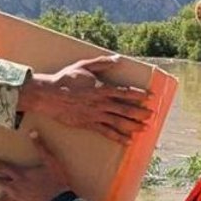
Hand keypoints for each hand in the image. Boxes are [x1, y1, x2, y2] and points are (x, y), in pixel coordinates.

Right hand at [17, 56, 152, 142]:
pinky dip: (118, 137)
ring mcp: (95, 115)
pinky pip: (106, 132)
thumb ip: (102, 63)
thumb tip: (118, 59)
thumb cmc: (65, 79)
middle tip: (151, 115)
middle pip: (125, 109)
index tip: (150, 97)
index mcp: (101, 88)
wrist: (49, 95)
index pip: (124, 92)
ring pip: (118, 122)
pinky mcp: (88, 124)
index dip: (138, 94)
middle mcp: (101, 103)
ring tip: (144, 128)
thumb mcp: (84, 65)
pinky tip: (128, 141)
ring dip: (133, 126)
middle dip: (140, 112)